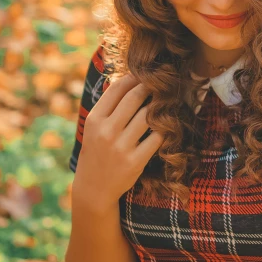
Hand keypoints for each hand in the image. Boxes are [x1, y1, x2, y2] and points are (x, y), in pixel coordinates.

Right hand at [72, 74, 165, 212]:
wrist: (94, 188)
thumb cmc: (97, 151)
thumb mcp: (94, 127)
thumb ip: (108, 105)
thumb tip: (129, 78)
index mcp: (94, 119)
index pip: (117, 88)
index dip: (134, 77)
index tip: (145, 74)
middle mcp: (106, 131)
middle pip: (135, 97)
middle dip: (151, 87)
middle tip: (161, 83)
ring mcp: (121, 147)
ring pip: (148, 115)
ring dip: (160, 106)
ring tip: (167, 100)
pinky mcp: (135, 161)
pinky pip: (157, 137)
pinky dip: (164, 128)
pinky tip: (167, 123)